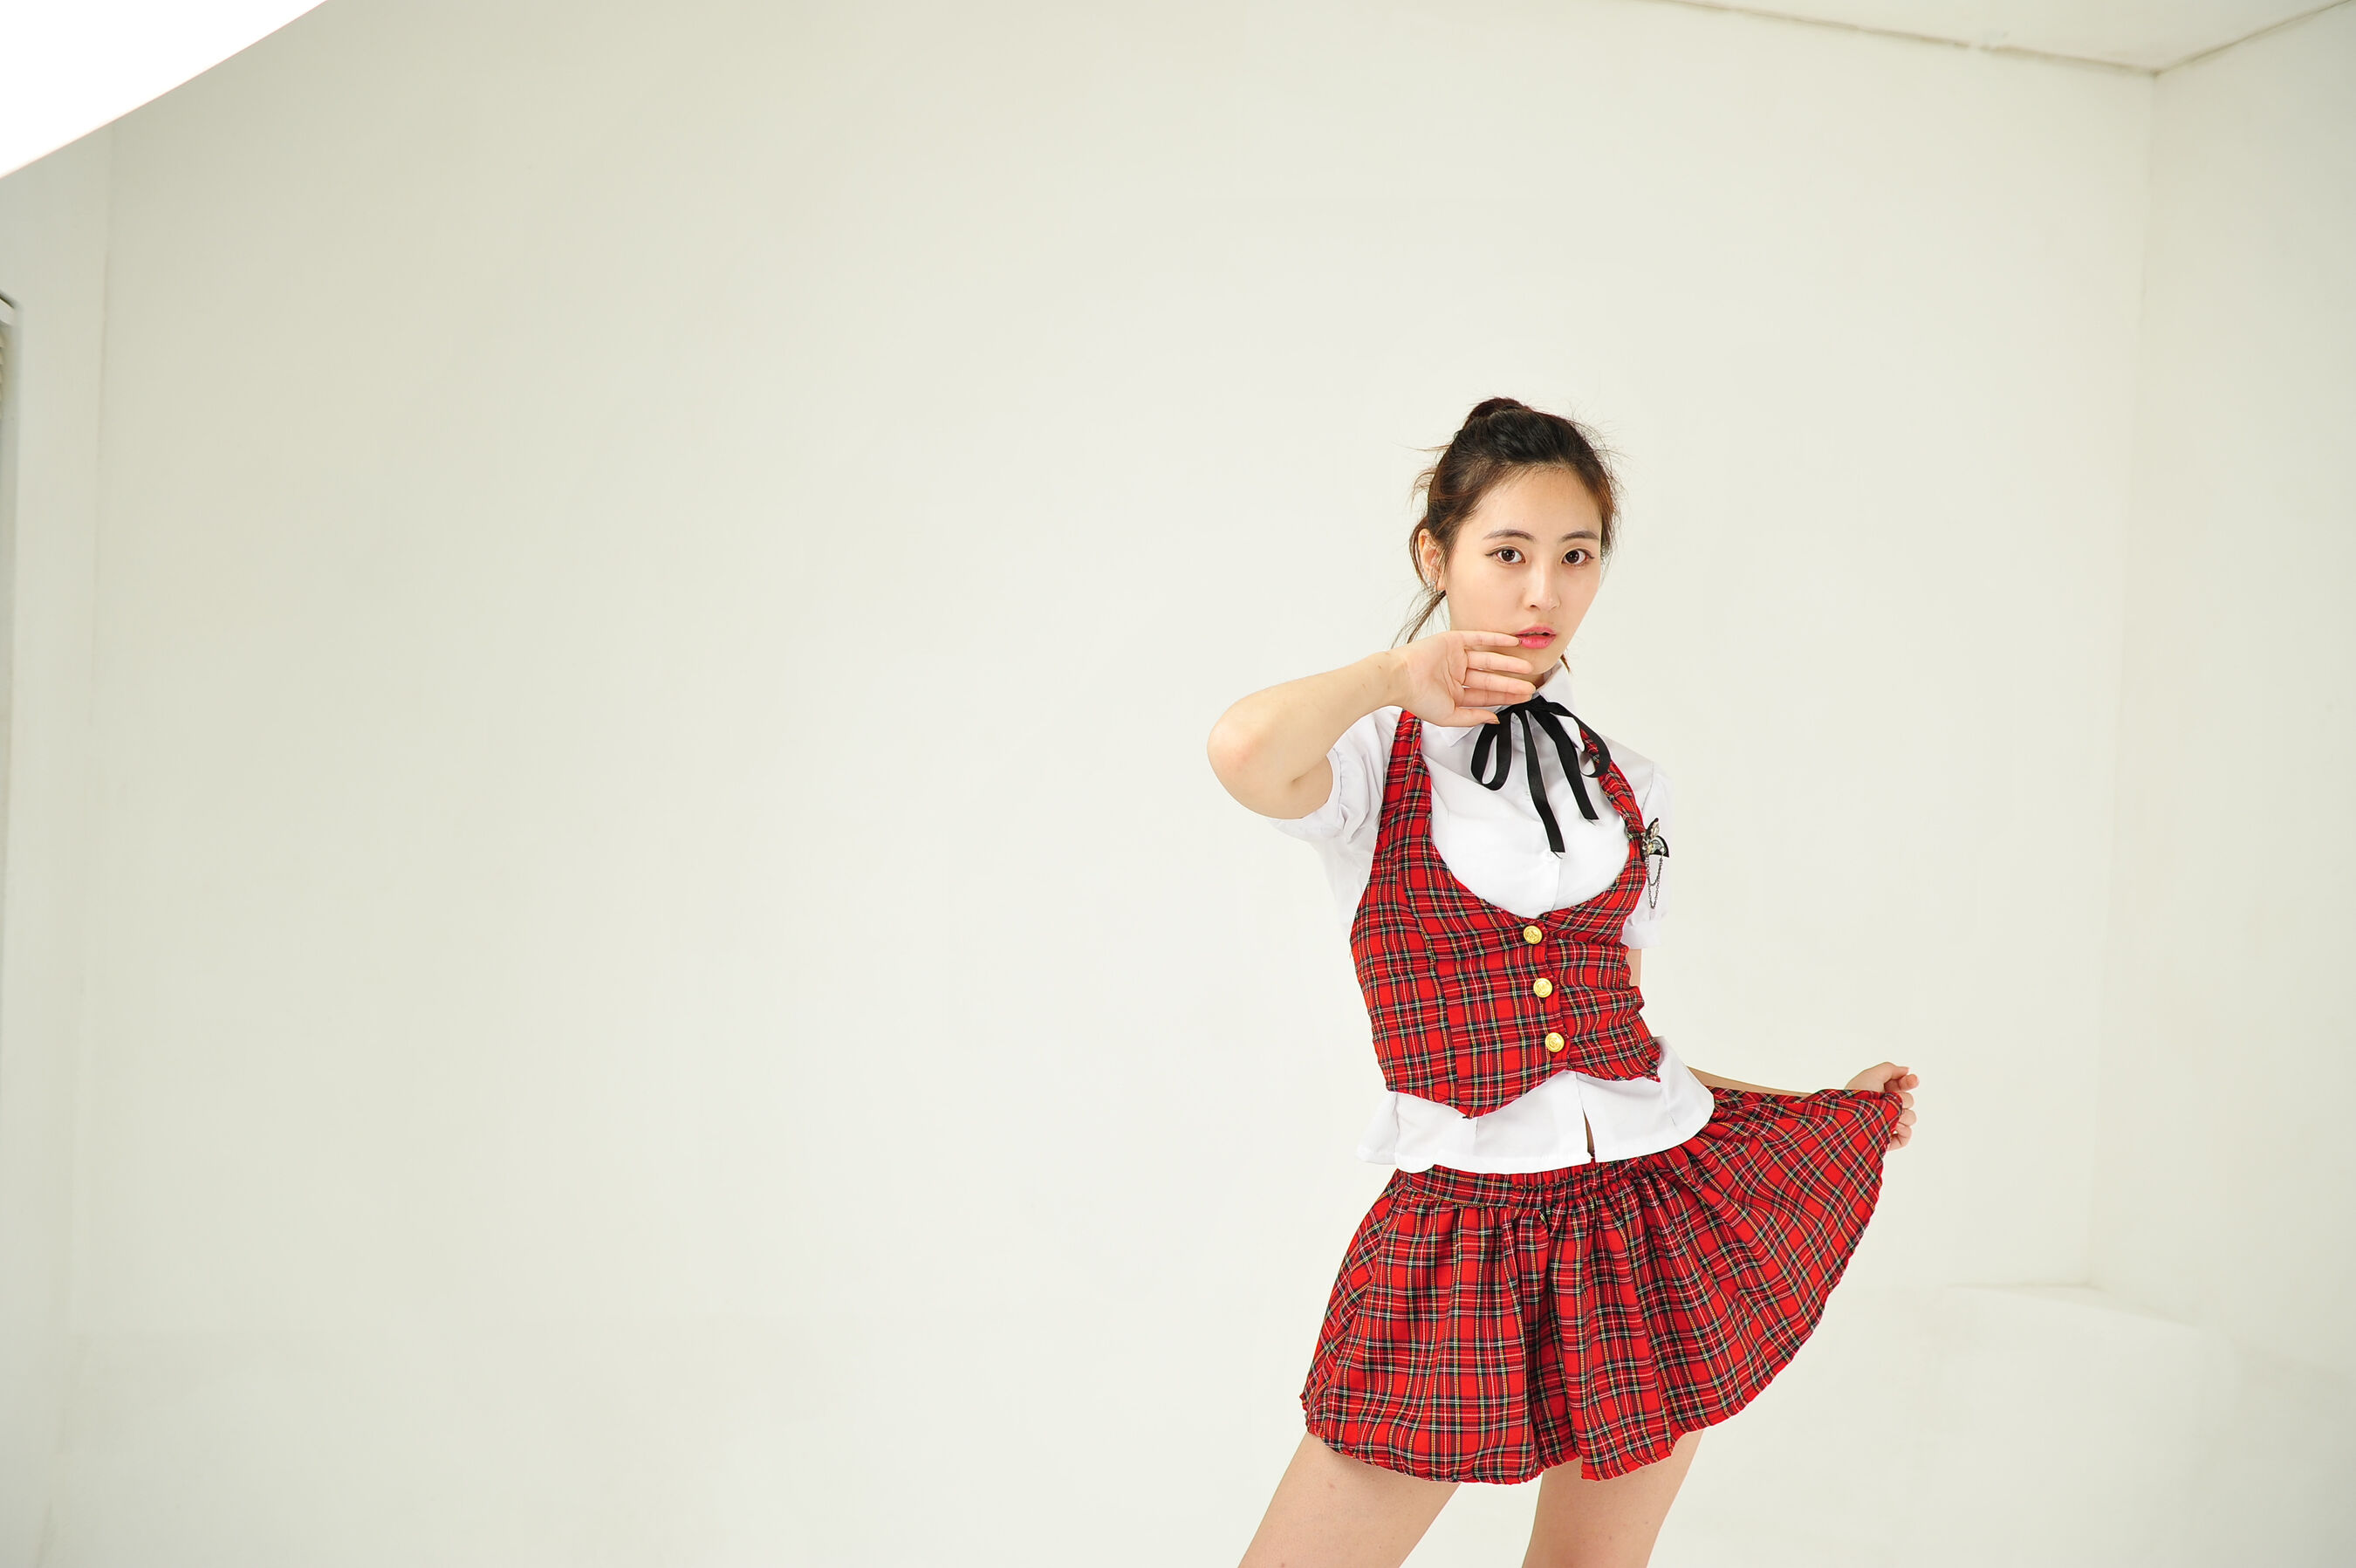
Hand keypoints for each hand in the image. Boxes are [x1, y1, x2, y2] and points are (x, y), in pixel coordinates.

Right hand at [1387, 631, 1539, 726]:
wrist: (1399, 678)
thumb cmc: (1416, 698)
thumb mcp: (1448, 716)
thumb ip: (1471, 718)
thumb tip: (1493, 719)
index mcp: (1454, 692)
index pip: (1485, 695)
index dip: (1505, 697)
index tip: (1522, 698)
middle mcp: (1456, 674)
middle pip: (1490, 678)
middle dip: (1510, 683)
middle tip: (1529, 686)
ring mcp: (1455, 657)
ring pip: (1488, 660)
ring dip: (1507, 663)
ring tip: (1526, 667)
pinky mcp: (1453, 640)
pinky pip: (1478, 638)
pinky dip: (1495, 639)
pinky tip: (1512, 643)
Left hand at [1844, 1061, 1919, 1150]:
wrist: (1850, 1119)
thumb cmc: (1857, 1096)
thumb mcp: (1871, 1075)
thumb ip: (1890, 1069)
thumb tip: (1907, 1071)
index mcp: (1881, 1092)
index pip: (1903, 1085)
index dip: (1910, 1081)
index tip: (1913, 1080)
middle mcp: (1885, 1107)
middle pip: (1909, 1100)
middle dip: (1903, 1099)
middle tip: (1890, 1099)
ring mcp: (1888, 1124)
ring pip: (1911, 1117)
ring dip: (1902, 1114)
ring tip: (1885, 1115)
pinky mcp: (1889, 1139)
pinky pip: (1907, 1134)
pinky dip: (1903, 1130)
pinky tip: (1893, 1126)